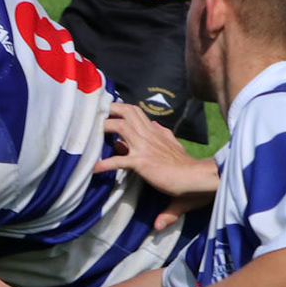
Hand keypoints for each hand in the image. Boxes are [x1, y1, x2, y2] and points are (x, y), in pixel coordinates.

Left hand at [96, 102, 219, 209]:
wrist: (196, 178)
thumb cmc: (186, 166)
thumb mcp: (175, 145)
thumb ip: (164, 135)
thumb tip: (154, 124)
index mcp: (156, 133)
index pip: (136, 112)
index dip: (121, 108)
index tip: (107, 109)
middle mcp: (149, 136)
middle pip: (128, 112)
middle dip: (109, 110)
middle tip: (94, 114)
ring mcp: (145, 148)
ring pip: (121, 128)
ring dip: (104, 129)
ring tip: (89, 135)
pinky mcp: (143, 163)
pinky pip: (120, 161)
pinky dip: (106, 164)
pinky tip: (95, 168)